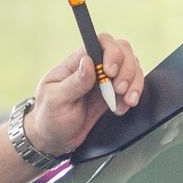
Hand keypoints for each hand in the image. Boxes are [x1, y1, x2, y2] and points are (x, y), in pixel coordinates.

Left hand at [25, 33, 144, 158]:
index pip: (100, 42)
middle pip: (122, 50)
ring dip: (134, 82)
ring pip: (131, 66)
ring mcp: (105, 80)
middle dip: (126, 69)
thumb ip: (74, 82)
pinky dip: (134, 94)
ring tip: (125, 100)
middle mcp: (93, 67)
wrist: (55, 139)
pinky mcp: (113, 94)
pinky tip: (122, 107)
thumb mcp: (56, 100)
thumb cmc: (49, 117)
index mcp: (76, 63)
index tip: (110, 72)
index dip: (111, 52)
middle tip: (118, 89)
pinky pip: (132, 85)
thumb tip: (87, 62)